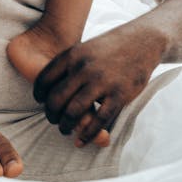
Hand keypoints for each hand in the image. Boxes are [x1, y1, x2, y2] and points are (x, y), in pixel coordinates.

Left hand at [32, 21, 164, 145]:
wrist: (142, 40)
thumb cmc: (110, 46)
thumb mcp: (85, 47)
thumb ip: (69, 65)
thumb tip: (49, 85)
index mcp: (73, 54)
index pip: (45, 79)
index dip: (39, 94)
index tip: (41, 102)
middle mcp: (84, 68)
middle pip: (56, 99)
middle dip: (51, 114)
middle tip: (53, 120)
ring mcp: (102, 82)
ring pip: (74, 112)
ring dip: (66, 126)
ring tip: (65, 130)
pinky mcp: (119, 95)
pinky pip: (99, 121)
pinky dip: (87, 134)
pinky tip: (81, 140)